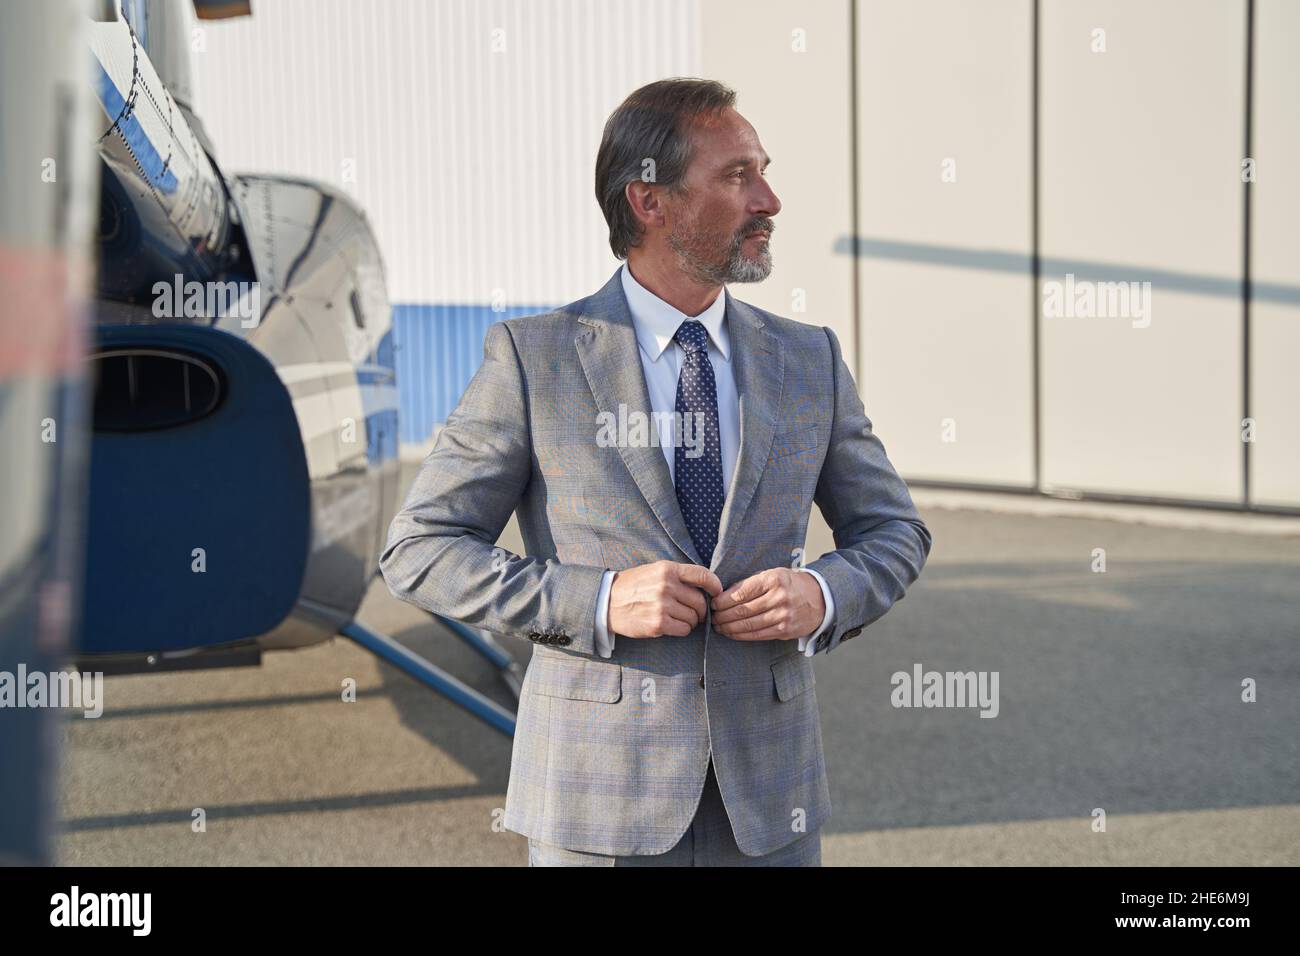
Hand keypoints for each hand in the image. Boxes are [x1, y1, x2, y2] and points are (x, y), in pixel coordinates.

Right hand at [608, 560, 723, 637]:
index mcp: (667, 569)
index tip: (717, 592)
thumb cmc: (633, 586)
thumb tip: (705, 586)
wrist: (607, 602)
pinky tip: (672, 626)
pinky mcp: (658, 624)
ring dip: (690, 621)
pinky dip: (682, 630)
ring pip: (693, 617)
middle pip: (700, 601)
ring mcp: (662, 605)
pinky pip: (683, 629)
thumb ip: (678, 575)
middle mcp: (666, 586)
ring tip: (678, 618)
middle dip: (701, 610)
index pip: (702, 575)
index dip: (715, 585)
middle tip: (694, 612)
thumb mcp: (654, 571)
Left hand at [710, 567, 824, 641]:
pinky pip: (757, 635)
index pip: (741, 592)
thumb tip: (724, 594)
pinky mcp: (784, 630)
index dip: (723, 600)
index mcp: (773, 579)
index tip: (713, 603)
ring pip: (748, 625)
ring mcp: (783, 616)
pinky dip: (741, 635)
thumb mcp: (773, 574)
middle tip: (712, 617)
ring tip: (718, 626)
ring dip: (728, 627)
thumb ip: (751, 583)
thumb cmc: (790, 584)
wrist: (819, 598)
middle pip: (742, 610)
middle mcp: (778, 597)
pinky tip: (731, 633)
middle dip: (722, 615)